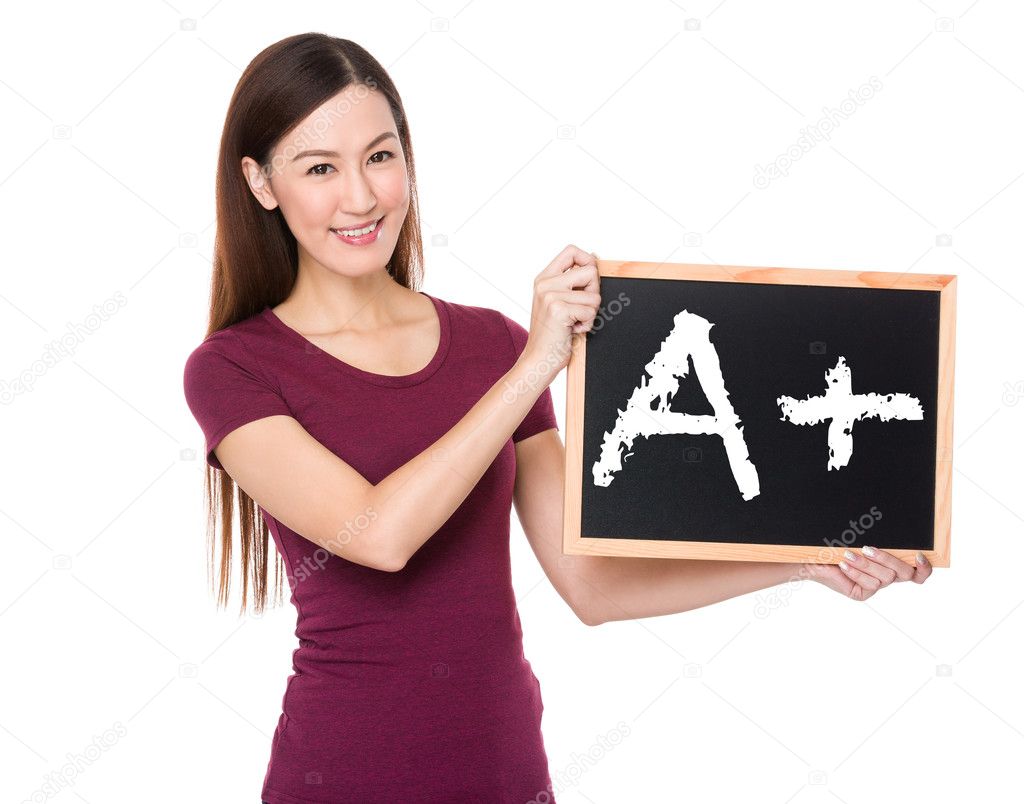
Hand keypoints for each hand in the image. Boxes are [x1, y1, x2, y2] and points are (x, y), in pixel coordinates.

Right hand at [525, 244, 601, 373]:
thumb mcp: (557, 302)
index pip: (571, 250)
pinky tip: (572, 330)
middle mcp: (545, 284)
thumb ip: (571, 281)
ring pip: (594, 296)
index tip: (588, 280)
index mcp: (544, 278)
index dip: (588, 260)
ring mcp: (550, 295)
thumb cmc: (551, 334)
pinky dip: (587, 325)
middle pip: (590, 271)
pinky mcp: (558, 309)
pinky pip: (591, 312)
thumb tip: (594, 258)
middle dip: (594, 292)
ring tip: (573, 322)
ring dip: (590, 314)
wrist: (538, 359)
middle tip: (581, 309)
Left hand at [804, 547, 932, 601]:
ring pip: (885, 578)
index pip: (918, 573)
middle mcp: (886, 576)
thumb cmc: (837, 543)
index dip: (924, 567)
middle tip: (867, 548)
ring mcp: (874, 586)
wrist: (812, 556)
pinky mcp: (861, 594)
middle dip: (887, 559)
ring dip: (866, 564)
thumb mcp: (860, 538)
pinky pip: (868, 585)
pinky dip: (855, 572)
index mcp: (890, 563)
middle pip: (905, 574)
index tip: (918, 555)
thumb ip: (878, 538)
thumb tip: (894, 529)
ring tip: (848, 554)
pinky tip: (843, 564)